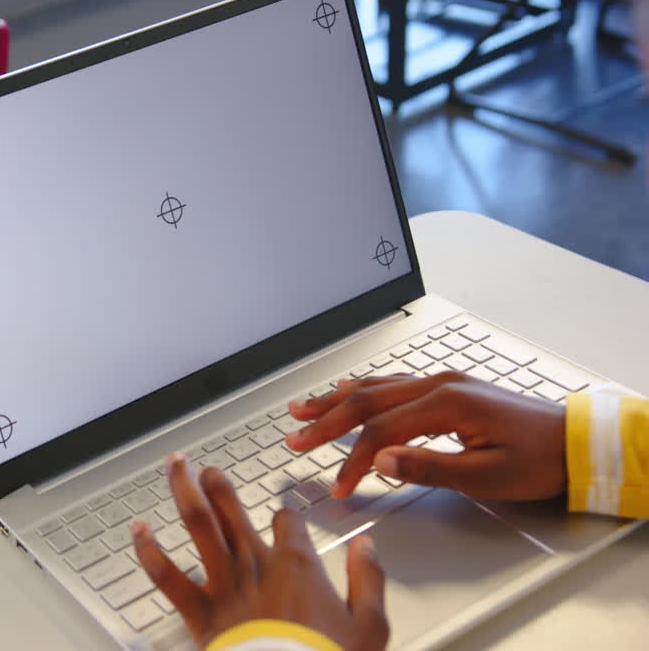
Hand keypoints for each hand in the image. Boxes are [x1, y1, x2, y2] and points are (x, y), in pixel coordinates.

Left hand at [132, 453, 387, 650]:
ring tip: (176, 468)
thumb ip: (368, 580)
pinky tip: (138, 530)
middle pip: (233, 510)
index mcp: (298, 565)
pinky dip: (149, 551)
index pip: (288, 522)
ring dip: (185, 490)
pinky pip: (167, 576)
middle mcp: (256, 565)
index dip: (285, 517)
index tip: (283, 518)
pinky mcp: (200, 611)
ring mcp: (224, 585)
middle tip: (208, 470)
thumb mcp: (371, 626)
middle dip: (218, 484)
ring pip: (199, 524)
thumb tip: (366, 549)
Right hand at [285, 372, 566, 500]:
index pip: (380, 431)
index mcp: (446, 404)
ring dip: (335, 399)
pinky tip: (345, 391)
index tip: (338, 486)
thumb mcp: (486, 476)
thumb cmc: (539, 460)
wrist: (575, 442)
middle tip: (294, 437)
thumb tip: (381, 461)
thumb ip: (428, 467)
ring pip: (375, 386)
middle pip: (366, 400)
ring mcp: (442, 382)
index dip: (352, 460)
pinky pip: (392, 383)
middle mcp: (438, 385)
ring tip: (302, 408)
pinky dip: (361, 390)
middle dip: (326, 421)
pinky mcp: (447, 387)